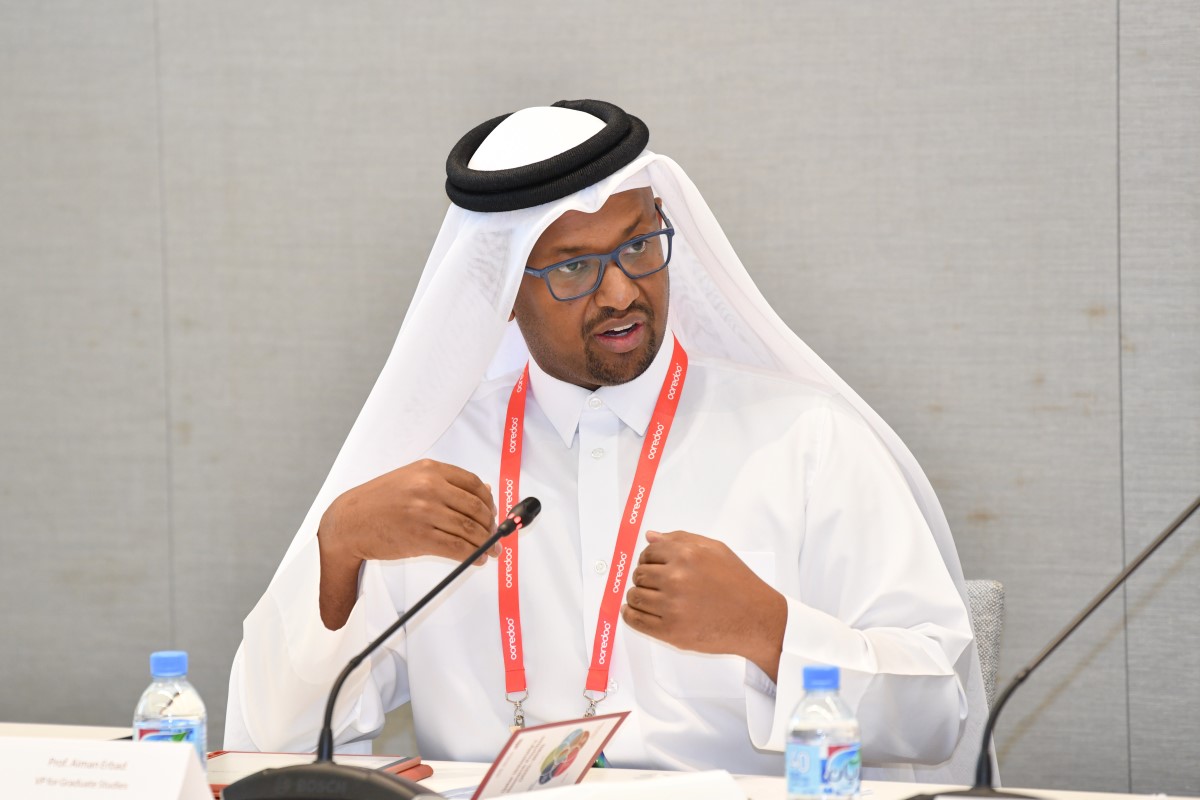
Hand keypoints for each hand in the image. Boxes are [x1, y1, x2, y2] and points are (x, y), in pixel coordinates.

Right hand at [317, 459, 496, 628]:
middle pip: (475, 507)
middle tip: (494, 535)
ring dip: (485, 543)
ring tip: (490, 550)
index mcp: (429, 470)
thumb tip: (485, 490)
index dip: (488, 501)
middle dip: (490, 524)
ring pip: (469, 529)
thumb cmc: (379, 501)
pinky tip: (477, 558)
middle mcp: (429, 487)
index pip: (473, 484)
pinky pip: (457, 547)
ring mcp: (425, 512)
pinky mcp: (420, 537)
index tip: (492, 513)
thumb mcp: (411, 479)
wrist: (349, 521)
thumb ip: (445, 483)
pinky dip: (472, 555)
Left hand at [621, 530, 786, 680]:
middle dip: (644, 577)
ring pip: (635, 597)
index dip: (648, 559)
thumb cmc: (738, 583)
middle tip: (654, 584)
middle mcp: (676, 578)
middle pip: (639, 574)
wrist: (756, 619)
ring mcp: (672, 606)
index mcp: (686, 555)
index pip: (648, 552)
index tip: (652, 565)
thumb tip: (650, 537)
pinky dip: (631, 615)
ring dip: (637, 596)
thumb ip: (681, 539)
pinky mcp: (671, 631)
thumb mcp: (716, 550)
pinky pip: (636, 621)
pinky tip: (634, 612)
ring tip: (648, 598)